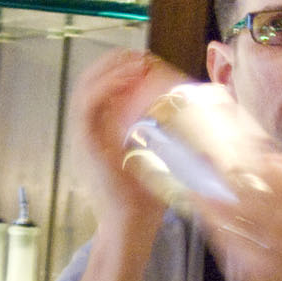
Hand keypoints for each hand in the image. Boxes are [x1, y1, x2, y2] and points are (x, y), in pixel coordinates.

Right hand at [74, 49, 187, 241]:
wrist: (131, 225)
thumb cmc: (148, 200)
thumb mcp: (160, 159)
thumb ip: (167, 137)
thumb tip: (195, 118)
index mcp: (102, 133)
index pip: (104, 89)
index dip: (121, 69)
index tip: (144, 60)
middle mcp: (90, 132)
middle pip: (91, 82)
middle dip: (114, 63)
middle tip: (138, 55)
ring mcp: (85, 138)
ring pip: (86, 88)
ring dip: (109, 69)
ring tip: (133, 60)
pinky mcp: (86, 145)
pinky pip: (88, 106)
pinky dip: (105, 87)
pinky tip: (125, 79)